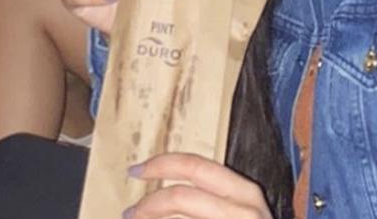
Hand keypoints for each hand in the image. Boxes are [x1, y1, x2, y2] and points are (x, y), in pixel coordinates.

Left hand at [124, 153, 272, 218]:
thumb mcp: (237, 212)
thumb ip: (207, 198)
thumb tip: (161, 189)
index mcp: (245, 193)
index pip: (195, 166)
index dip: (160, 164)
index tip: (136, 170)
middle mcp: (245, 212)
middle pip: (180, 196)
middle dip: (148, 204)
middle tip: (130, 212)